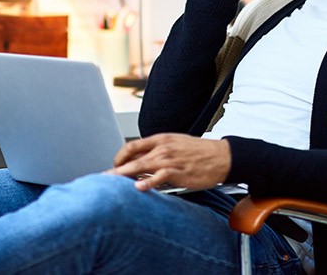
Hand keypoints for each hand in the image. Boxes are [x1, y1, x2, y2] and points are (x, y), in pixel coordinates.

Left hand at [108, 134, 230, 191]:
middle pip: (132, 157)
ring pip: (141, 165)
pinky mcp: (178, 172)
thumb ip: (158, 152)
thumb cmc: (200, 152)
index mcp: (161, 139)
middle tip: (103, 177)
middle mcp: (163, 148)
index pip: (132, 145)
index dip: (119, 156)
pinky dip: (148, 182)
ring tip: (112, 183)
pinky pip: (159, 176)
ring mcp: (170, 160)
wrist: (222, 156)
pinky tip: (139, 187)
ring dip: (124, 174)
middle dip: (115, 168)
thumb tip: (141, 162)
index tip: (114, 166)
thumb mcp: (176, 145)